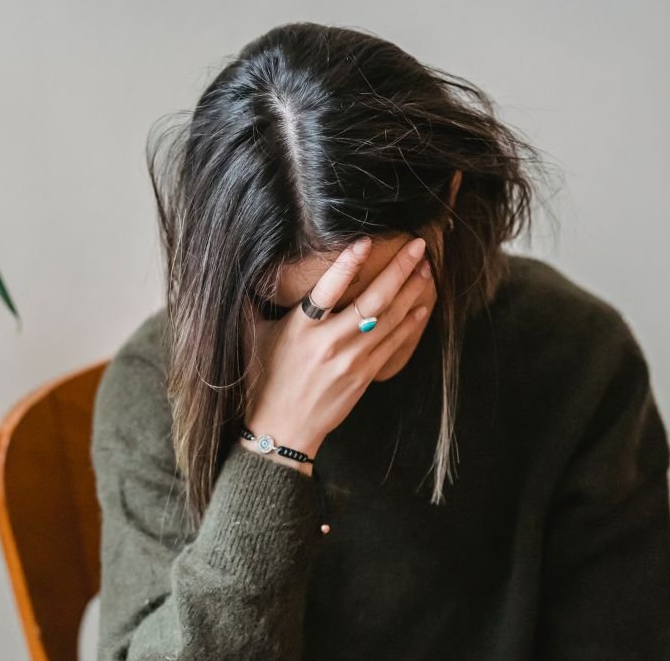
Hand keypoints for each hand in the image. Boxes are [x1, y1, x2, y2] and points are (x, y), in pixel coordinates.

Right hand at [241, 235, 432, 473]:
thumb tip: (245, 269)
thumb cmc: (263, 381)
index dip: (347, 264)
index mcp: (300, 329)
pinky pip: (393, 343)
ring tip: (425, 268)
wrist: (282, 429)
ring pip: (389, 318)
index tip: (365, 241)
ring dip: (411, 291)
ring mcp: (351, 360)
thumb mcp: (251, 337)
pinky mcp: (364, 375)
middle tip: (417, 246)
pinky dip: (409, 322)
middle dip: (398, 270)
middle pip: (372, 300)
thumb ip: (251, 303)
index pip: (327, 289)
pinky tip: (421, 305)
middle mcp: (329, 343)